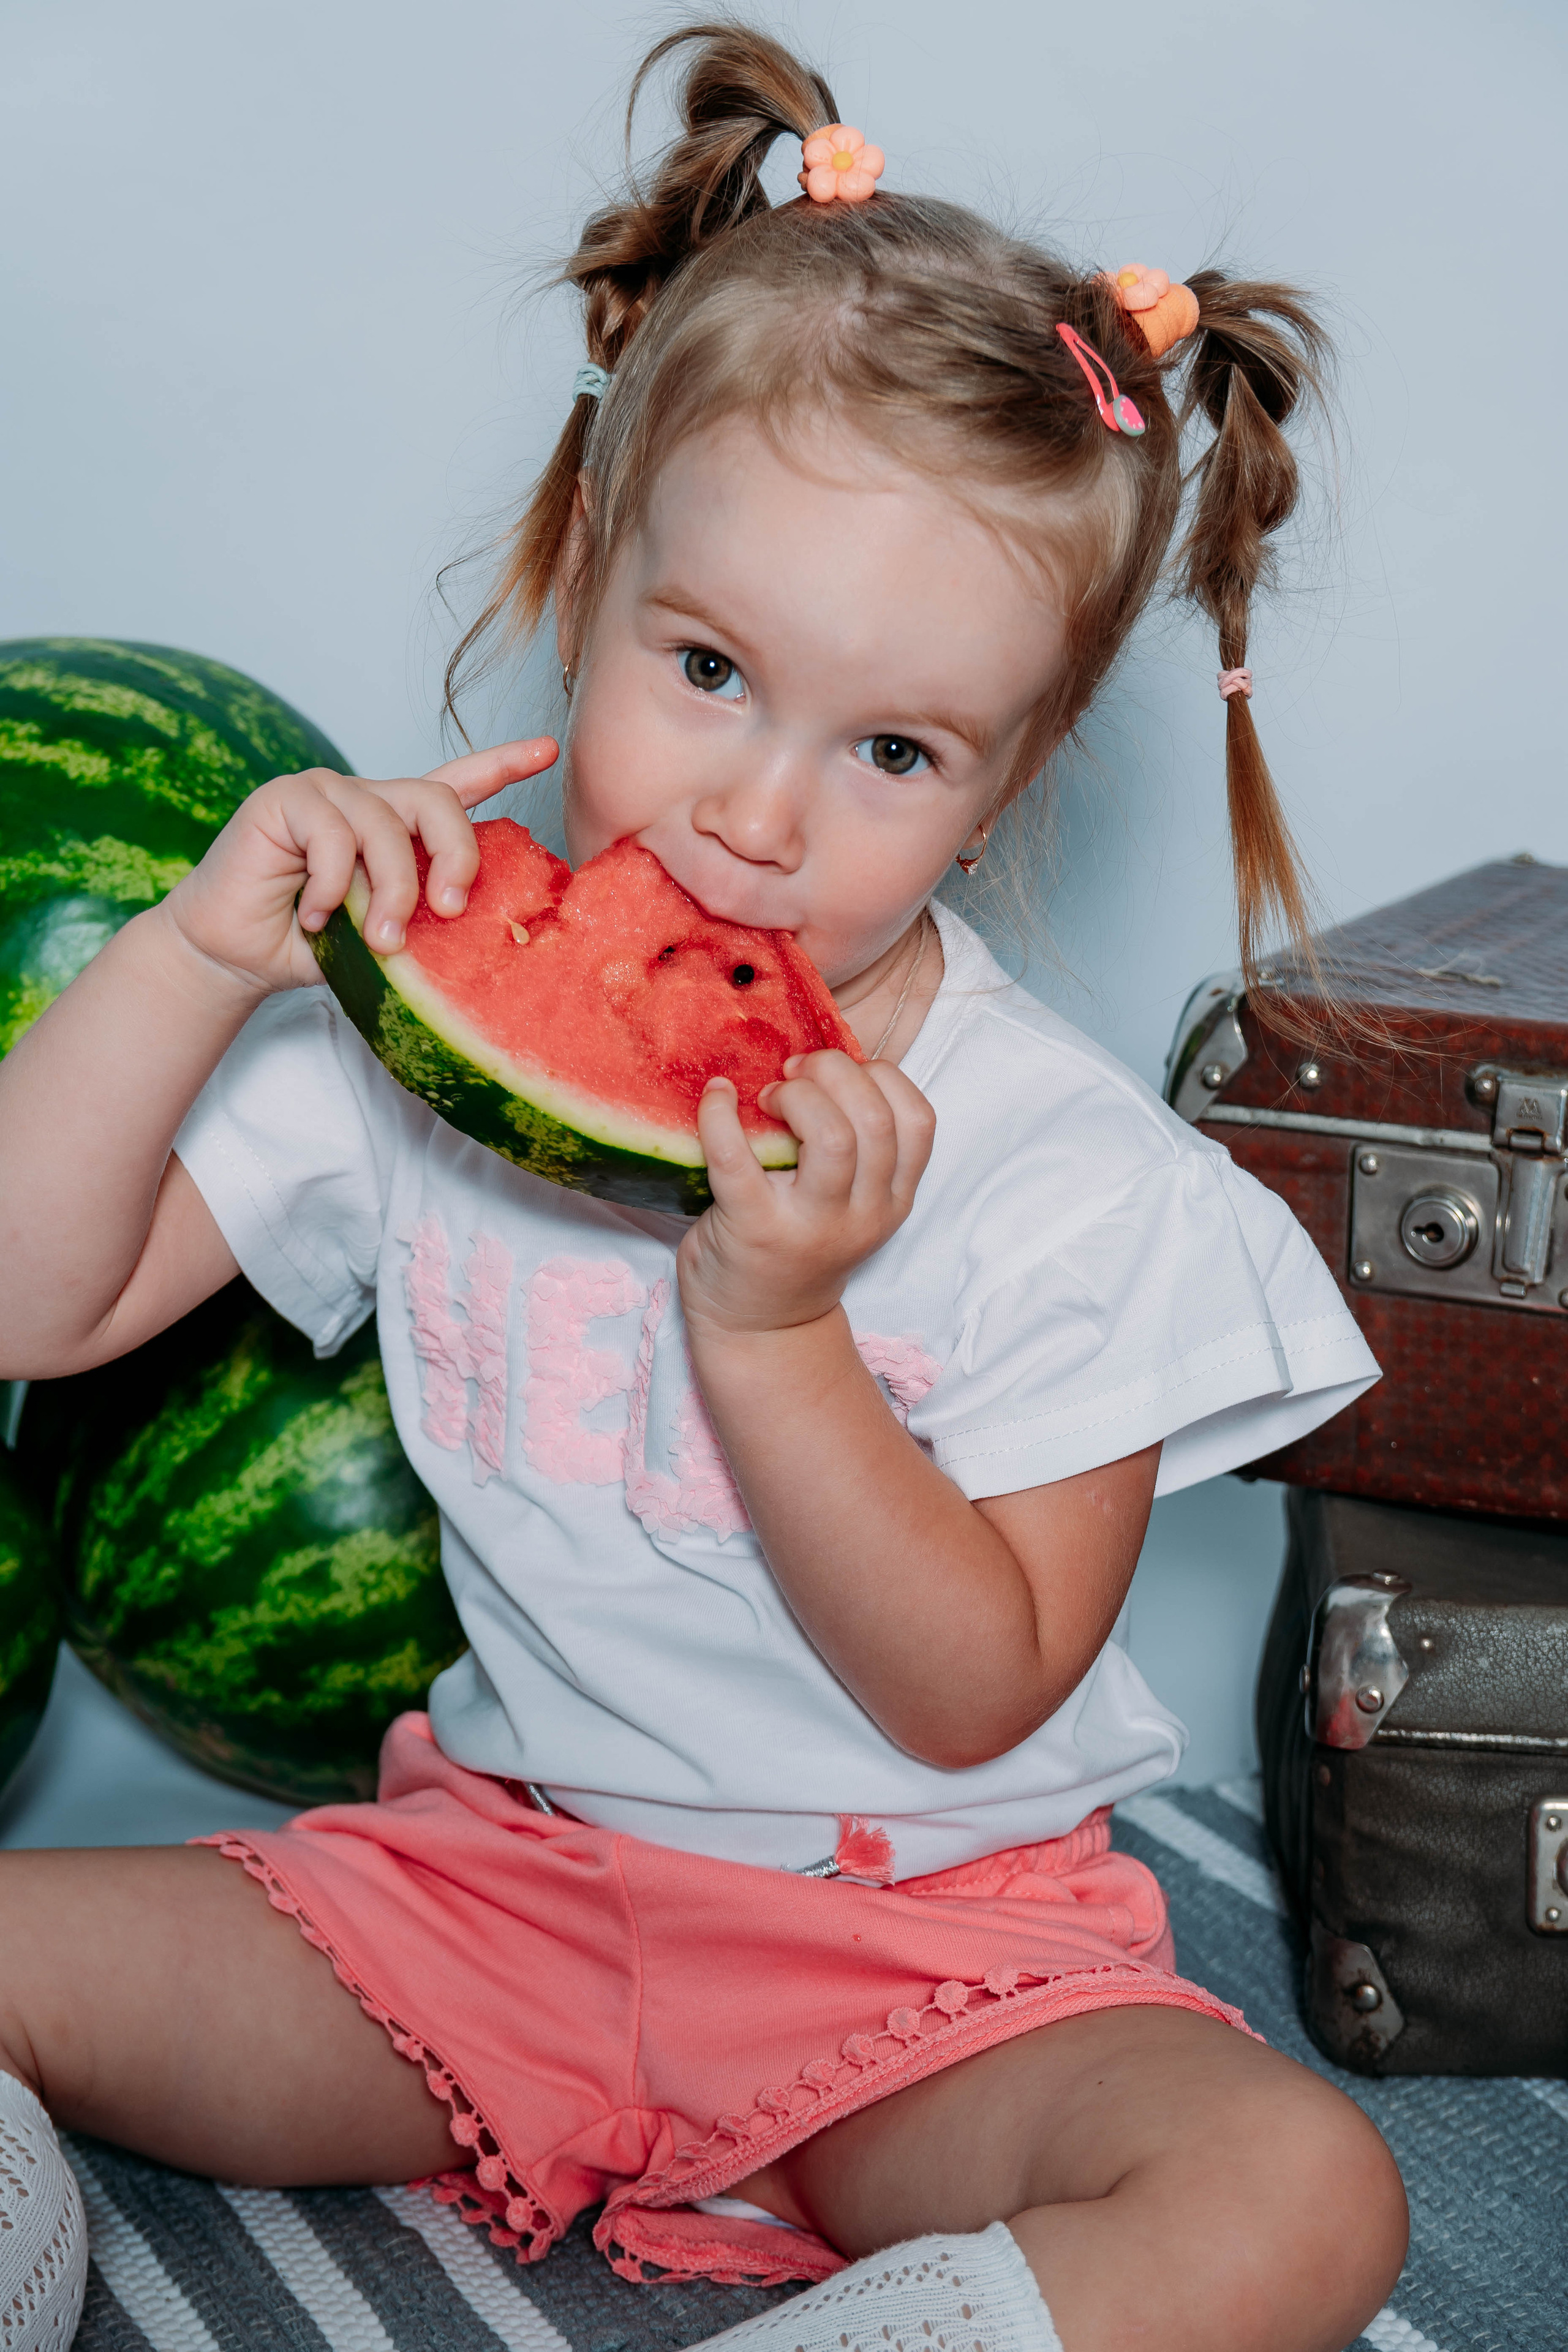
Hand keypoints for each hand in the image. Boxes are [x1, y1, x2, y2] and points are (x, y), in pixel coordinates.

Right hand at [156, 738, 558, 1000]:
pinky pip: (333, 836)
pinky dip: (329, 887)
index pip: (456, 785)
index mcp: (396, 826)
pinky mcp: (285, 797)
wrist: (232, 956)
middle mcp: (368, 800)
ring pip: (386, 827)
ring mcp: (327, 793)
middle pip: (437, 803)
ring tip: (374, 938)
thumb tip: (461, 916)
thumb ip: (420, 916)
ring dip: (388, 893)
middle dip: (455, 859)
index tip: (547, 751)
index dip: (503, 764)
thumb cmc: (309, 946)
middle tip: (450, 911)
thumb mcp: (381, 934)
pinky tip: (312, 915)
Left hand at [677, 1049, 935, 1338]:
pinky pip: (737, 1157)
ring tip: (769, 1096)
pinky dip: (720, 1115)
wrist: (758, 1328)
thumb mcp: (852, 1206)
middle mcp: (863, 1215)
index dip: (880, 1077)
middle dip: (833, 1073)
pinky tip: (716, 1097)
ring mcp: (811, 1226)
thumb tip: (820, 1063)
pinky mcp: (753, 1230)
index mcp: (893, 1201)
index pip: (919, 1121)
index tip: (837, 1075)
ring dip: (797, 1095)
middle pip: (875, 1120)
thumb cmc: (799, 1246)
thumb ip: (858, 1152)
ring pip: (833, 1136)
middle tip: (794, 1076)